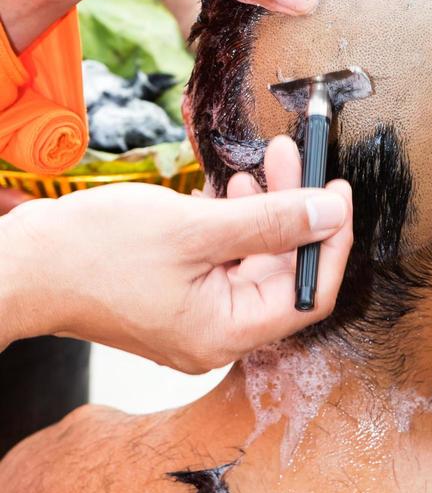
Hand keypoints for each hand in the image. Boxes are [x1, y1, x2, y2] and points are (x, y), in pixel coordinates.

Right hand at [0, 137, 351, 371]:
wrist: (21, 264)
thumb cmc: (94, 251)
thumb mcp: (193, 228)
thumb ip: (268, 221)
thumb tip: (329, 212)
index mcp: (225, 333)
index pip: (307, 295)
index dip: (331, 242)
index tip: (339, 192)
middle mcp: (217, 332)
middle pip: (281, 271)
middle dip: (295, 211)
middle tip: (300, 160)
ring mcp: (196, 314)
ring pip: (253, 257)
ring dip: (265, 209)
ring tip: (269, 160)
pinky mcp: (179, 292)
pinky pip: (223, 257)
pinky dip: (234, 222)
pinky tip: (231, 187)